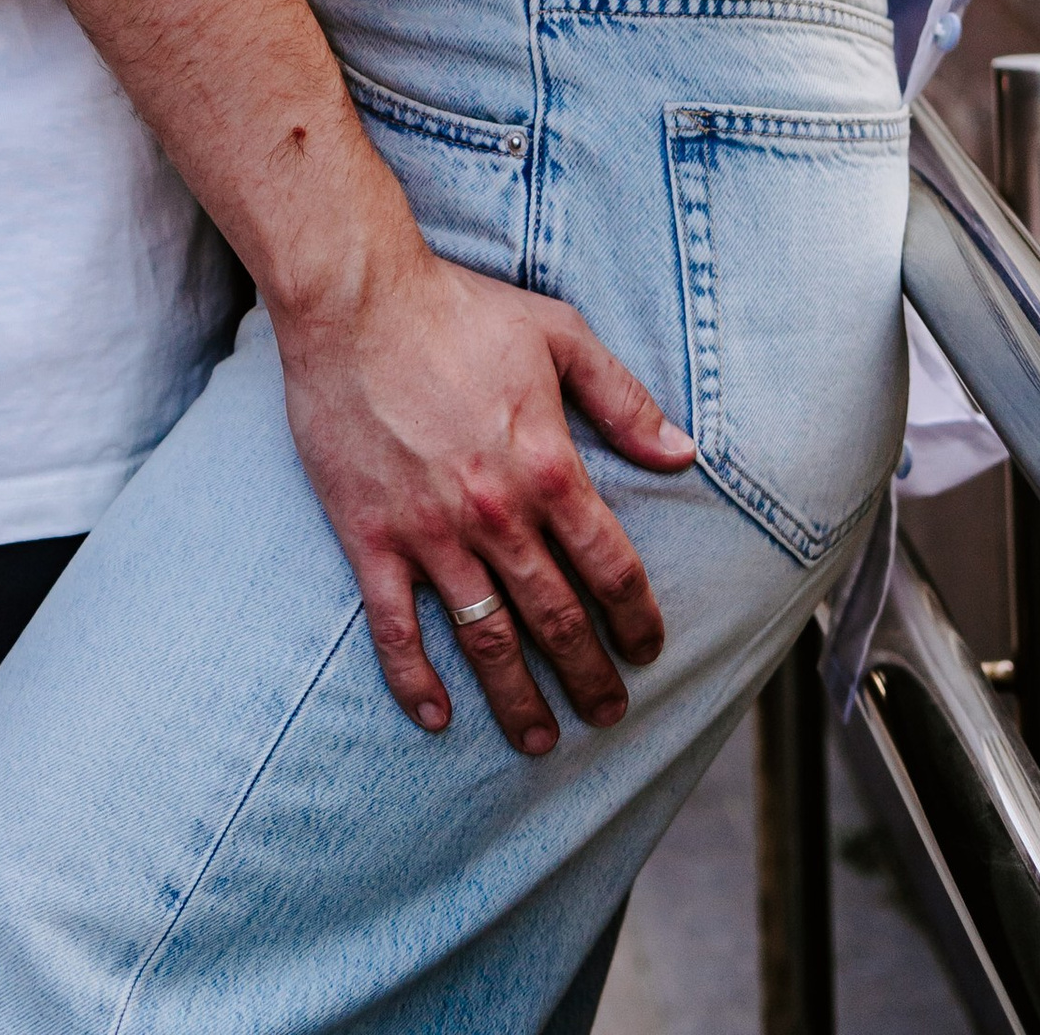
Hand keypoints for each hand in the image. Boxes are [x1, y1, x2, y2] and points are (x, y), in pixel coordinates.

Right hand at [274, 242, 693, 756]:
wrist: (354, 299)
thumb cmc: (459, 309)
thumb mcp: (559, 334)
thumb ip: (624, 400)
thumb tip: (685, 454)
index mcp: (548, 466)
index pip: (611, 567)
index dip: (637, 618)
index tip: (648, 650)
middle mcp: (496, 513)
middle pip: (558, 619)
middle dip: (589, 675)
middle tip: (607, 713)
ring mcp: (430, 532)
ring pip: (486, 639)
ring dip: (517, 699)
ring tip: (538, 740)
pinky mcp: (370, 537)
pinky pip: (396, 628)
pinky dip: (415, 679)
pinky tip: (436, 716)